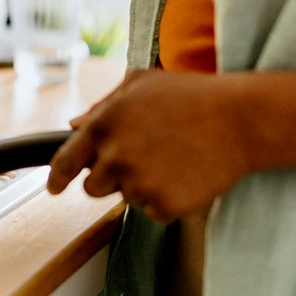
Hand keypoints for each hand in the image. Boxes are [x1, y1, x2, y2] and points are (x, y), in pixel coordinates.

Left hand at [47, 69, 255, 221]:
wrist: (240, 120)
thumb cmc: (191, 95)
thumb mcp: (140, 84)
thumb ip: (102, 106)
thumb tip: (75, 125)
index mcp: (104, 125)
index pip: (65, 161)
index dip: (56, 178)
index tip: (54, 187)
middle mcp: (116, 157)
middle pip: (93, 187)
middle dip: (110, 176)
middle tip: (140, 158)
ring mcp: (140, 184)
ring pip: (126, 198)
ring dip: (141, 185)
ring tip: (170, 157)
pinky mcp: (165, 205)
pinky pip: (153, 212)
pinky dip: (165, 199)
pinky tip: (184, 173)